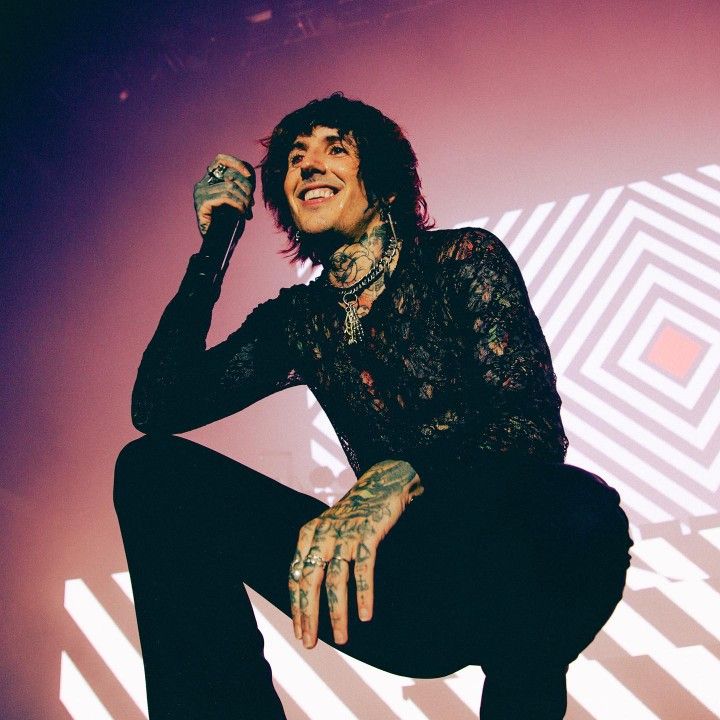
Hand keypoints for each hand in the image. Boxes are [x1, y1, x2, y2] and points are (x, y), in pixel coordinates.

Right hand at [193, 154, 254, 236]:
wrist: (219, 243)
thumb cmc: (229, 223)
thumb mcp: (237, 199)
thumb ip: (240, 186)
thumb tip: (249, 176)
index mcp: (209, 181)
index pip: (220, 160)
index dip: (236, 163)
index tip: (249, 174)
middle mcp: (202, 185)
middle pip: (230, 175)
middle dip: (246, 189)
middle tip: (251, 203)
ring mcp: (200, 194)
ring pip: (230, 187)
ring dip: (244, 199)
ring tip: (247, 210)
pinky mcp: (202, 204)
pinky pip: (225, 197)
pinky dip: (238, 204)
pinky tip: (241, 212)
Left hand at [288, 460, 423, 648]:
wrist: (381, 483)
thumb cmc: (354, 513)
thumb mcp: (328, 529)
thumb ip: (316, 554)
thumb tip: (307, 592)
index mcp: (309, 534)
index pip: (296, 576)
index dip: (296, 606)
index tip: (299, 631)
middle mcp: (323, 534)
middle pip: (310, 581)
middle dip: (309, 615)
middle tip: (310, 642)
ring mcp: (345, 534)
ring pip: (336, 581)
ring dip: (337, 613)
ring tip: (342, 639)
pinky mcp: (367, 534)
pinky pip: (364, 570)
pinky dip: (364, 594)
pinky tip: (365, 615)